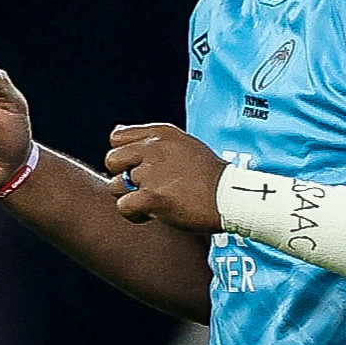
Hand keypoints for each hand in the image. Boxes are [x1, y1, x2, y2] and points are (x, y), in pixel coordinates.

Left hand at [106, 125, 225, 229]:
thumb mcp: (184, 145)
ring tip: (155, 201)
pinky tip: (153, 214)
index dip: (125, 155)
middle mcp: (154, 149)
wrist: (233, 199)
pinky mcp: (152, 198)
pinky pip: (123, 207)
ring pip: (116, 186)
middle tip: (146, 187)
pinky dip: (135, 215)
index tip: (142, 166)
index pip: (117, 137)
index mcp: (162, 134)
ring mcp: (152, 173)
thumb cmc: (210, 176)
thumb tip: (117, 130)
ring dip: (131, 197)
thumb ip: (150, 138)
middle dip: (123, 176)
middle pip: (112, 161)